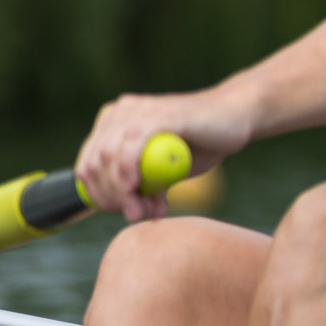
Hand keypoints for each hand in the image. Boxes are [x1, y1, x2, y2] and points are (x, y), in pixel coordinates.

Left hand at [74, 89, 249, 221]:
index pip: (87, 164)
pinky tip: (135, 187)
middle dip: (110, 197)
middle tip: (137, 215)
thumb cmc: (204, 143)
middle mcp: (119, 112)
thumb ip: (146, 186)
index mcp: (113, 123)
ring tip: (147, 209)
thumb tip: (133, 213)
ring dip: (121, 191)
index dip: (99, 195)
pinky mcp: (159, 114)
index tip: (123, 213)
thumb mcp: (167, 171)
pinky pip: (131, 144)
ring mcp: (137, 110)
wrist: (238, 118)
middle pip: (94, 163)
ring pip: (107, 157)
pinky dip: (128, 169)